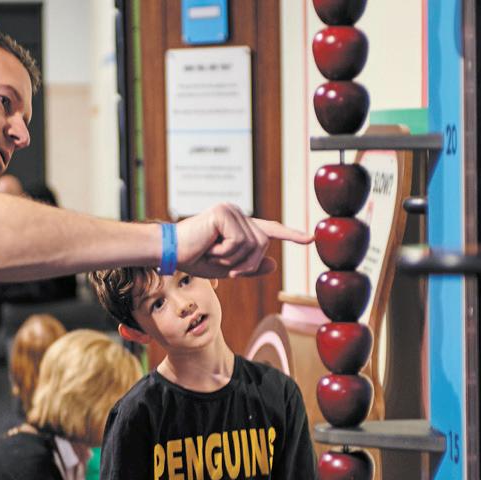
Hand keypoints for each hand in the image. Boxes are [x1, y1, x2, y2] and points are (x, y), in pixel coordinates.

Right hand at [176, 203, 312, 277]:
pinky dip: (225, 253)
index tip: (310, 238)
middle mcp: (237, 213)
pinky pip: (239, 242)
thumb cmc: (194, 259)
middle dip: (247, 263)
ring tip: (213, 254)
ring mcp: (230, 211)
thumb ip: (250, 266)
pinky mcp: (223, 213)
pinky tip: (210, 248)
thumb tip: (274, 263)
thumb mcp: (227, 268)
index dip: (291, 234)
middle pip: (262, 243)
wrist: (170, 253)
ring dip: (233, 260)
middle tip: (225, 268)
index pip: (269, 229)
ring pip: (252, 245)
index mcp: (239, 224)